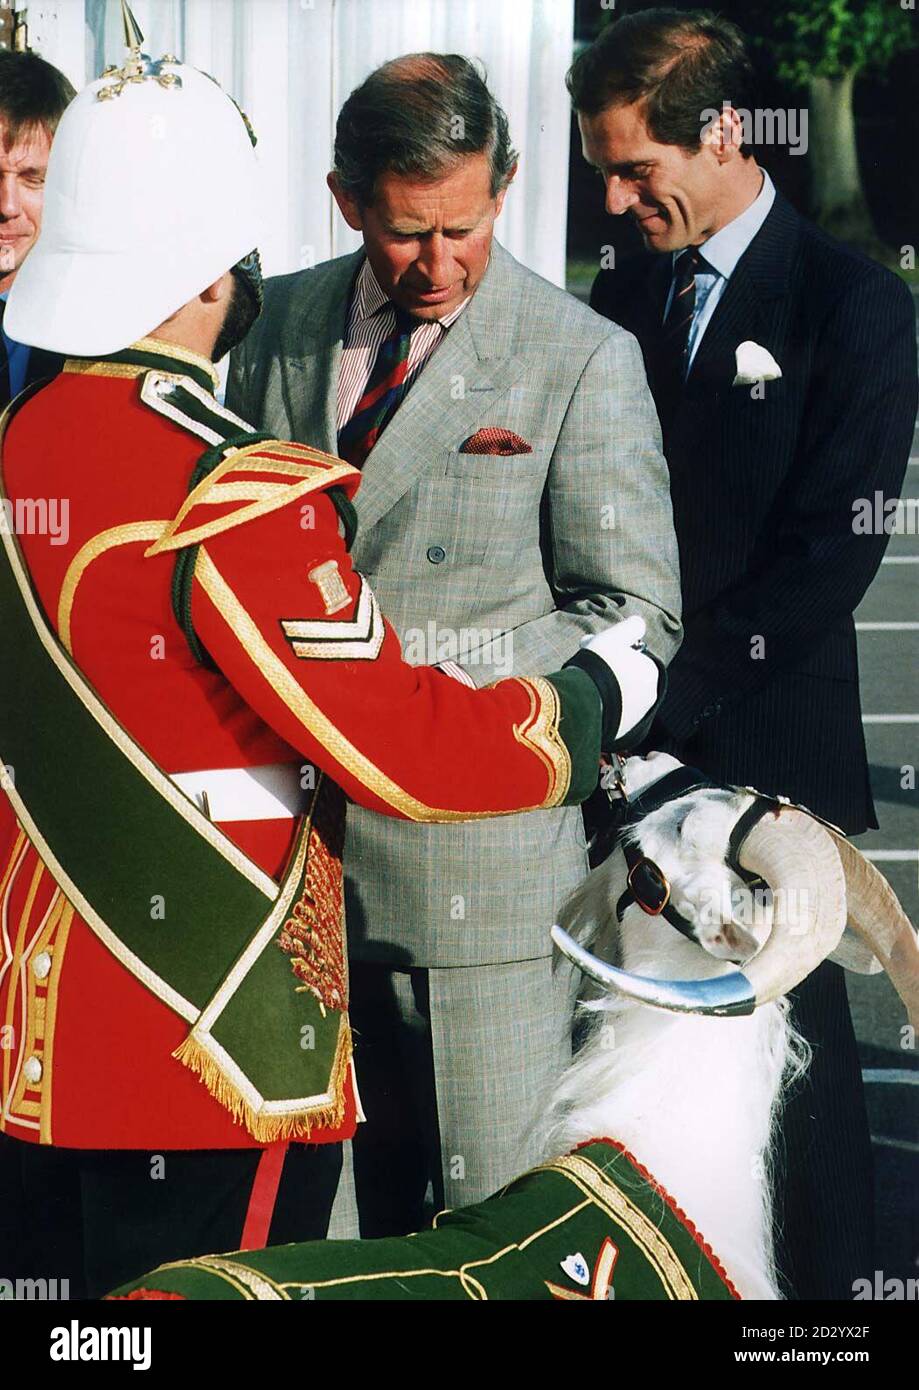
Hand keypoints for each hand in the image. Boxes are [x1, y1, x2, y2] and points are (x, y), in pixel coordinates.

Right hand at [580, 616, 659, 739]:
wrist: (586, 702)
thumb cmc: (600, 666)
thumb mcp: (614, 636)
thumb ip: (631, 627)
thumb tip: (638, 624)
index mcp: (650, 671)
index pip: (633, 658)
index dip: (614, 653)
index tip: (597, 652)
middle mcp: (650, 695)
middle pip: (628, 679)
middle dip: (611, 673)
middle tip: (589, 671)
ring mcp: (638, 716)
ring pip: (622, 698)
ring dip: (609, 692)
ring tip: (588, 690)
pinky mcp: (625, 732)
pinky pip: (616, 716)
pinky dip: (606, 710)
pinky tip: (591, 705)